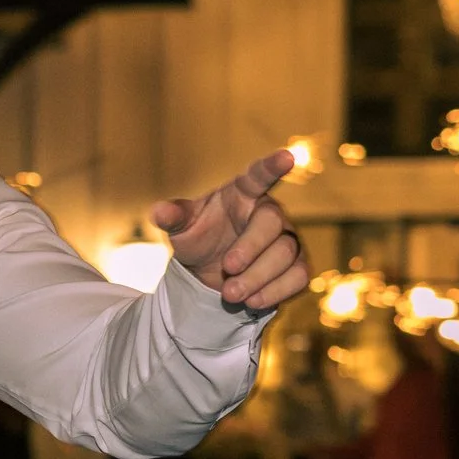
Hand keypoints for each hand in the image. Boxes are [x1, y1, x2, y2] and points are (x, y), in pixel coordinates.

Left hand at [152, 150, 310, 312]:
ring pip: (286, 254)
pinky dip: (275, 291)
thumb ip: (174, 217)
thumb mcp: (183, 227)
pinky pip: (299, 277)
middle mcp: (272, 212)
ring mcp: (289, 239)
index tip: (287, 157)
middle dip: (250, 248)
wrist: (211, 274)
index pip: (259, 175)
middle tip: (226, 269)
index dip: (272, 166)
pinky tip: (252, 302)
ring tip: (230, 294)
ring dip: (257, 277)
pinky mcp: (297, 266)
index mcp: (244, 193)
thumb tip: (158, 212)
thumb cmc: (201, 238)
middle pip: (272, 223)